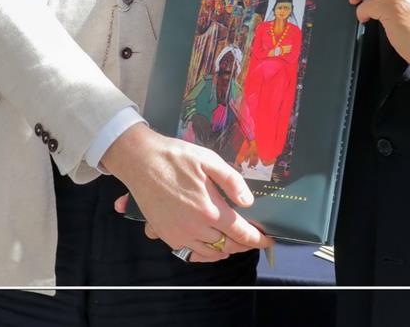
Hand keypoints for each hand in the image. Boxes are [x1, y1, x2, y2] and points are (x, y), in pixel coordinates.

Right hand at [106, 123, 272, 261]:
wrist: (141, 161)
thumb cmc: (177, 157)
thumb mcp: (209, 160)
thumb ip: (232, 182)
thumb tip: (248, 203)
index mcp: (209, 209)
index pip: (240, 232)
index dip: (257, 239)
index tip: (269, 241)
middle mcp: (195, 228)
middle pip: (227, 246)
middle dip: (243, 244)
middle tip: (252, 239)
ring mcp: (178, 235)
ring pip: (209, 253)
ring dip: (225, 251)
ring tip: (234, 244)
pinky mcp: (166, 236)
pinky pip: (189, 252)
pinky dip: (204, 253)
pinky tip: (209, 245)